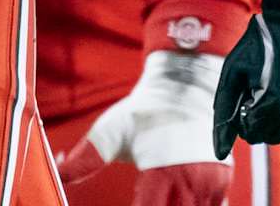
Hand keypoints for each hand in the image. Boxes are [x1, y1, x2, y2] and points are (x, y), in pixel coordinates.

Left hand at [58, 51, 232, 205]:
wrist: (185, 85)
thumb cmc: (144, 110)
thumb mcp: (111, 131)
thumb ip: (85, 157)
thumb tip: (57, 168)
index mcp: (161, 174)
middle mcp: (191, 183)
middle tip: (145, 203)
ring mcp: (211, 183)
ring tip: (160, 200)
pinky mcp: (222, 180)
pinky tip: (181, 201)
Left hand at [212, 0, 279, 156]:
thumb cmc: (266, 40)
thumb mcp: (235, 68)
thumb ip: (225, 111)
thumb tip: (219, 152)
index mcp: (276, 105)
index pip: (252, 133)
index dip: (244, 113)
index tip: (248, 90)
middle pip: (275, 136)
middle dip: (263, 116)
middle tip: (264, 85)